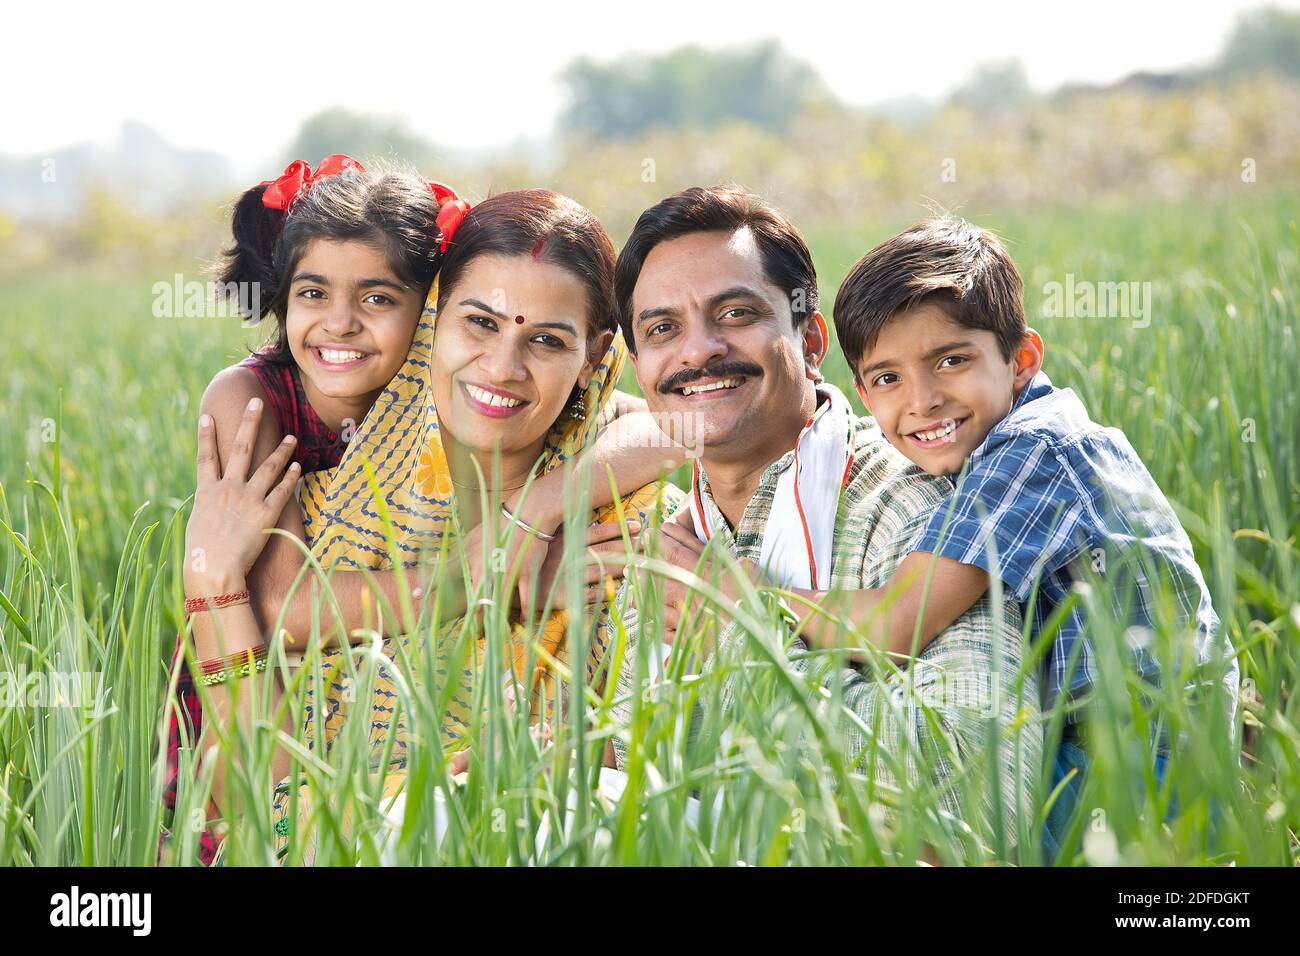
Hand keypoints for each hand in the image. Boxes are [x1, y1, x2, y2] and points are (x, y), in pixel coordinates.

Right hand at [184, 399, 298, 591]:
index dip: (206, 436)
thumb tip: (212, 507)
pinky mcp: (266, 512)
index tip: (208, 415)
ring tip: (291, 436)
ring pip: (268, 466)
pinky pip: (282, 490)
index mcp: (207, 492)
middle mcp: (227, 489)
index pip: (206, 457)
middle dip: (249, 423)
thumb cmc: (203, 557)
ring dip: (281, 449)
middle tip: (258, 402)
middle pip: (240, 449)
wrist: (214, 570)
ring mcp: (248, 499)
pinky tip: (298, 465)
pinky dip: (291, 476)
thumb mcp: (199, 527)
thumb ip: (209, 511)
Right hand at [525, 520, 640, 614]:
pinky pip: (591, 595)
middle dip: (629, 546)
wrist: (513, 586)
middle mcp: (569, 557)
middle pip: (606, 550)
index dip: (618, 529)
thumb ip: (570, 532)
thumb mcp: (551, 542)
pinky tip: (623, 590)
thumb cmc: (535, 562)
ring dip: (624, 567)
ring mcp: (569, 577)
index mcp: (566, 542)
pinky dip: (607, 592)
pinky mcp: (566, 597)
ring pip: (602, 571)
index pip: (597, 532)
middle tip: (651, 543)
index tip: (638, 525)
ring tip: (645, 565)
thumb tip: (592, 519)